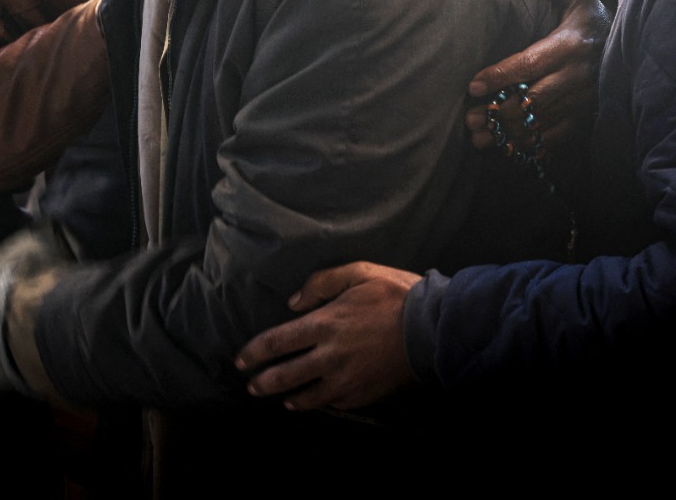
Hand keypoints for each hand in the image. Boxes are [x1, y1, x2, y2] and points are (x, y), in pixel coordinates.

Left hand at [235, 263, 419, 410]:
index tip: (241, 360)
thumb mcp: (359, 273)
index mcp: (325, 324)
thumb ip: (321, 283)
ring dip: (288, 398)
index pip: (276, 342)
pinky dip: (320, 403)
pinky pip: (333, 403)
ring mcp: (346, 380)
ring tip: (280, 399)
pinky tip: (315, 401)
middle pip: (284, 375)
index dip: (254, 352)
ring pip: (306, 396)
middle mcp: (329, 356)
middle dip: (263, 383)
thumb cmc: (397, 295)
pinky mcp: (362, 395)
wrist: (433, 330)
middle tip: (252, 386)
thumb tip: (293, 302)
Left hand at [464, 0, 607, 153]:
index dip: (501, 76)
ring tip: (478, 138)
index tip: (473, 85)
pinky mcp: (586, 118)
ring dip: (508, 134)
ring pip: (542, 123)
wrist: (626, 43)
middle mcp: (580, 76)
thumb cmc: (587, 14)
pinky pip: (556, 137)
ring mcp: (585, 101)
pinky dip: (530, 145)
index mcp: (572, 45)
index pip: (531, 64)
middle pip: (534, 100)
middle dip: (499, 112)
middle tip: (468, 119)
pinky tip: (504, 148)